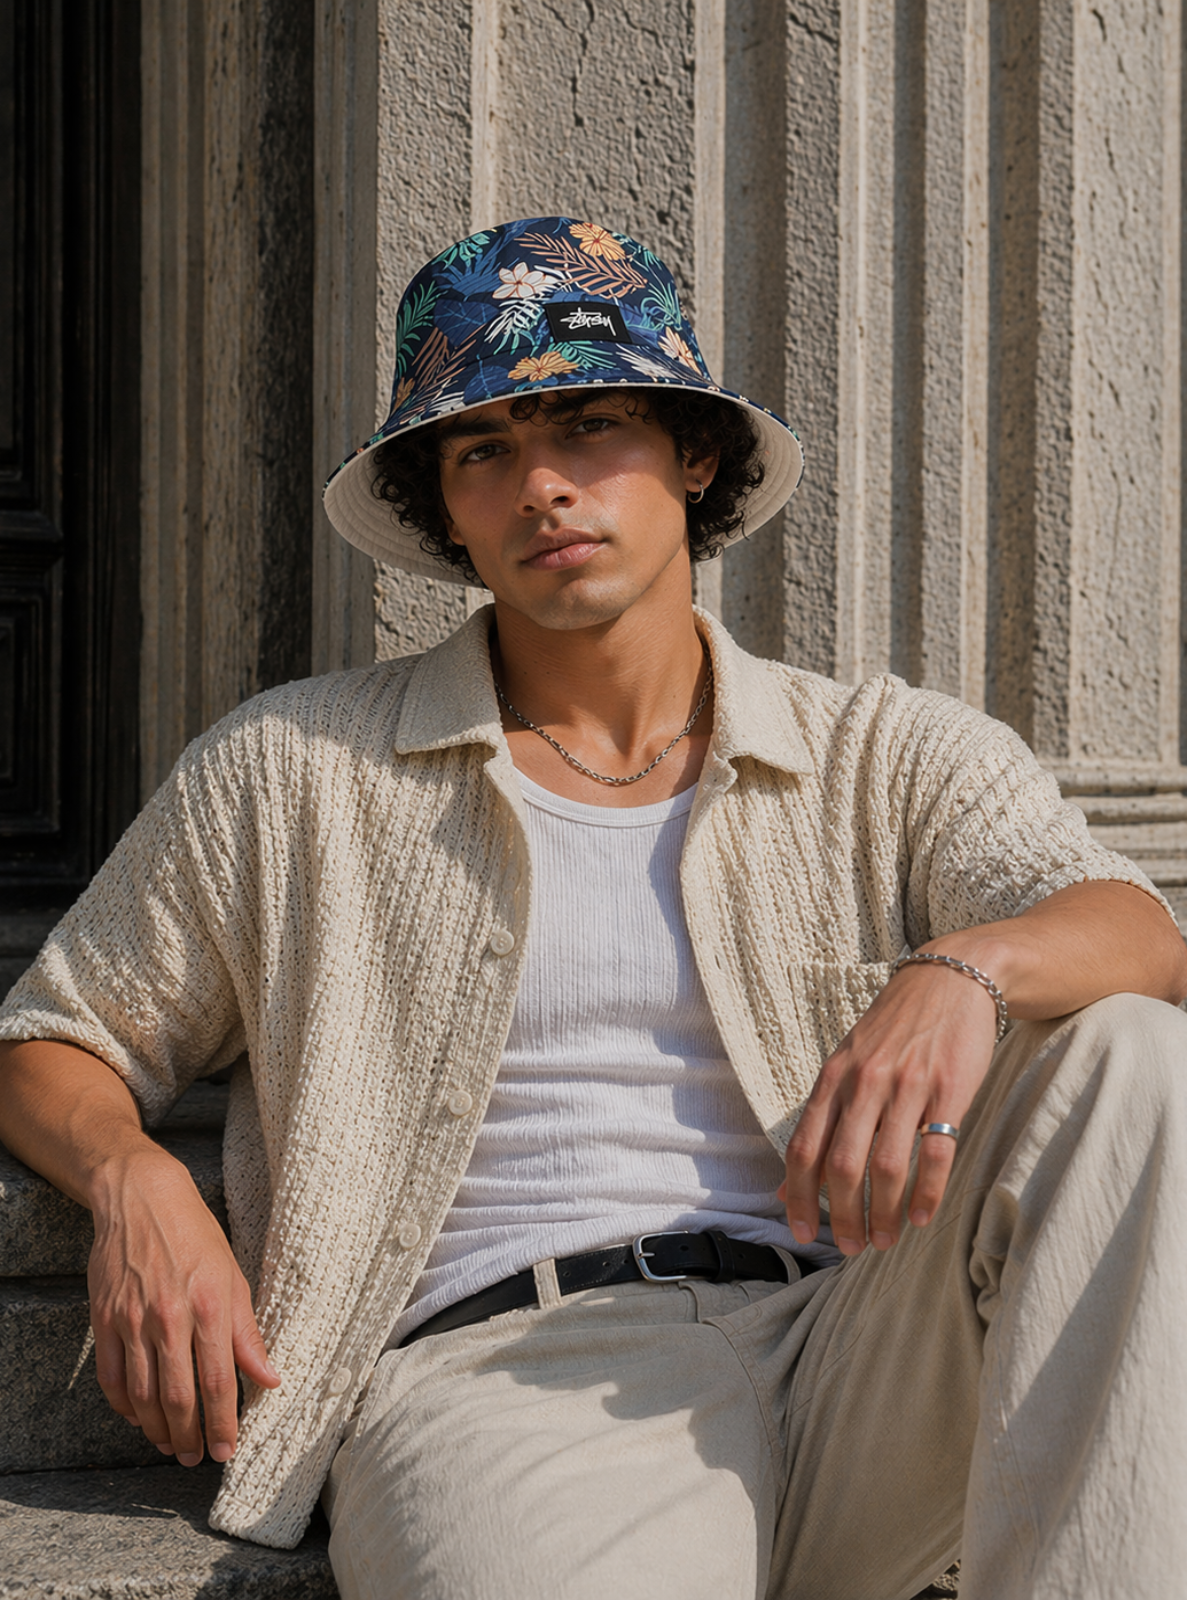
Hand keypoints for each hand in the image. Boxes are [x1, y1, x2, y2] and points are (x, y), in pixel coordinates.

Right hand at [87, 1149, 279, 1464]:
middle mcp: (169, 1318)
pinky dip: (124, 1406)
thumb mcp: (234, 1276)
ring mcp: (131, 1321)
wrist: (142, 1199)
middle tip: (198, 1458)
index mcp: (209, 1306)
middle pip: (178, 1398)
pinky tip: (138, 1417)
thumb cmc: (196, 1235)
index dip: (224, 1423)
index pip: (219, 1382)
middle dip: (190, 1436)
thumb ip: (248, 1333)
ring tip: (171, 1446)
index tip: (228, 1449)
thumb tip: (270, 1378)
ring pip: (142, 1396)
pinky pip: (111, 1378)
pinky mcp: (103, 1319)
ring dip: (157, 1430)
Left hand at [779, 958, 999, 1254]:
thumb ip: (820, 1120)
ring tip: (883, 1240)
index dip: (797, 1196)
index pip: (803, 1148)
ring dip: (882, 1213)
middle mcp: (864, 1083)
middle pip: (842, 1165)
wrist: (950, 980)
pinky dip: (926, 1193)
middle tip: (850, 1247)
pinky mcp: (948, 1089)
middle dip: (842, 1216)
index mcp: (833, 1078)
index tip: (802, 1232)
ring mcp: (906, 1086)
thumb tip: (783, 1183)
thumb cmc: (893, 1030)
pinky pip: (935, 1153)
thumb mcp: (846, 1064)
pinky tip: (921, 1216)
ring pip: (886, 1166)